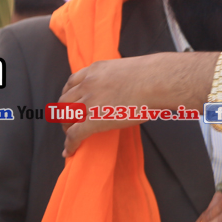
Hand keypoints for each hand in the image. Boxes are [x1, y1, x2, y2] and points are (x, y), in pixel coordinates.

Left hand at [58, 52, 217, 156]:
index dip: (68, 94)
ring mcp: (89, 102)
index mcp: (95, 70)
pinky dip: (69, 145)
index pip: (71, 82)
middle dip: (65, 112)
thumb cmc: (152, 75)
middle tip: (70, 121)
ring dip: (66, 127)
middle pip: (64, 101)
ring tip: (71, 135)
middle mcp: (87, 84)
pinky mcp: (94, 120)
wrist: (156, 81)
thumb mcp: (127, 70)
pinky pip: (75, 135)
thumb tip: (126, 87)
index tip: (70, 101)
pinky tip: (69, 152)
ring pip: (66, 117)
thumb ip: (118, 78)